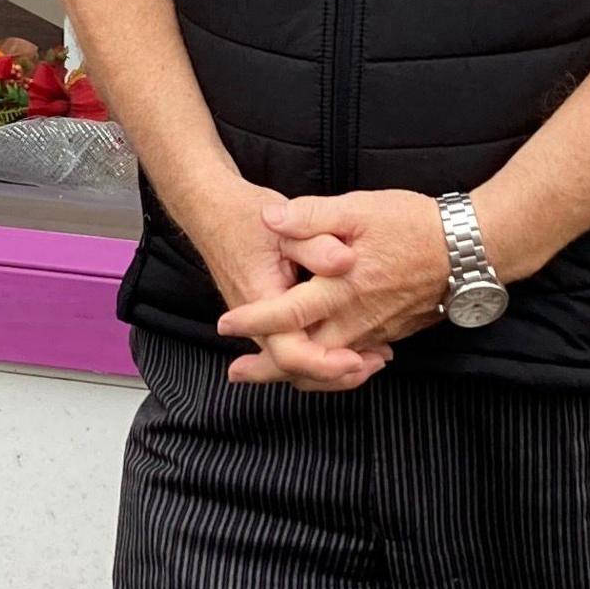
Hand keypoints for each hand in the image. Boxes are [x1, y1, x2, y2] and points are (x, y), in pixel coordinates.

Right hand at [173, 176, 386, 391]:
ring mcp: (261, 325)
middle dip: (338, 376)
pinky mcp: (267, 321)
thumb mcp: (282, 224)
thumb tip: (346, 261)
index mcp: (261, 301)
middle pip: (296, 372)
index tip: (357, 358)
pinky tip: (354, 344)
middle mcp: (257, 323)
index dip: (325, 364)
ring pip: (295, 366)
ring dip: (333, 369)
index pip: (290, 354)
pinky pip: (294, 350)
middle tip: (377, 362)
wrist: (212, 212)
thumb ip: (315, 243)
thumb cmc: (245, 216)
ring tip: (373, 359)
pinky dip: (323, 354)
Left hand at [217, 190, 451, 365]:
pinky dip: (328, 366)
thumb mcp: (361, 209)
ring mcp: (375, 332)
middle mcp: (355, 319)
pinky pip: (352, 358)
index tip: (225, 324)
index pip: (287, 314)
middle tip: (236, 373)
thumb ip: (313, 216)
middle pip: (304, 358)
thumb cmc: (415, 225)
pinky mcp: (390, 333)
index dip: (253, 321)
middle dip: (268, 368)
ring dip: (297, 371)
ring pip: (328, 364)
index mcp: (341, 290)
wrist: (471, 250)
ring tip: (268, 372)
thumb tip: (271, 219)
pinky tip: (317, 357)